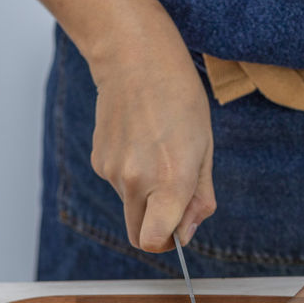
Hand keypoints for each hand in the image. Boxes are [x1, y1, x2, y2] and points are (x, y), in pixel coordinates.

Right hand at [89, 8, 214, 251]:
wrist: (135, 60)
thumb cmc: (179, 100)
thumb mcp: (205, 148)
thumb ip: (200, 197)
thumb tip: (187, 232)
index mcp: (170, 181)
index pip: (155, 242)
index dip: (168, 241)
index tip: (178, 228)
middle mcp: (136, 182)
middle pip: (139, 234)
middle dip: (156, 226)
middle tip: (171, 194)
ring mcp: (112, 173)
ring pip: (130, 206)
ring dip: (145, 193)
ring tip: (156, 151)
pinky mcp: (98, 162)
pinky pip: (117, 185)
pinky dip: (129, 174)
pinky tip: (139, 141)